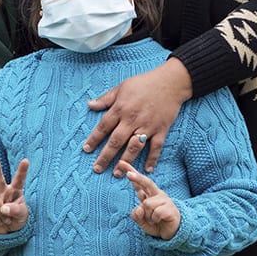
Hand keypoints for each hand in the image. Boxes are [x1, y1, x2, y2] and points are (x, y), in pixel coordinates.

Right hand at [0, 158, 29, 233]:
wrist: (4, 230)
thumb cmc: (16, 218)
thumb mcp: (22, 215)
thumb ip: (16, 210)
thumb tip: (3, 208)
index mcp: (15, 190)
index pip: (19, 179)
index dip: (22, 170)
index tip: (26, 160)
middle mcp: (2, 191)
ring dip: (2, 216)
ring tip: (5, 219)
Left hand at [81, 58, 192, 174]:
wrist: (170, 82)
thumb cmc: (144, 83)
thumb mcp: (122, 87)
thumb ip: (105, 99)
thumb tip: (89, 104)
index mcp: (121, 108)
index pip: (103, 127)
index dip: (94, 139)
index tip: (86, 150)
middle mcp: (132, 119)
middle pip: (116, 141)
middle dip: (105, 156)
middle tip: (97, 169)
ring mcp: (147, 126)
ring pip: (134, 147)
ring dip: (125, 161)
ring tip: (117, 173)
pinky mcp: (161, 130)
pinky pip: (156, 147)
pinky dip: (152, 159)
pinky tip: (147, 170)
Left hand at [123, 162, 180, 239]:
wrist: (173, 232)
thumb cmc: (156, 223)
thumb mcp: (142, 221)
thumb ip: (137, 215)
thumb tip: (139, 209)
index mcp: (149, 195)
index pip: (139, 182)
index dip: (131, 172)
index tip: (121, 163)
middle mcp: (156, 195)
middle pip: (146, 182)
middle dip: (137, 177)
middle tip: (129, 174)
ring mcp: (164, 200)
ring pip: (147, 204)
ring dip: (147, 215)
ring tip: (153, 220)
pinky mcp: (170, 208)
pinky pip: (156, 213)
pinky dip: (154, 219)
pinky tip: (159, 220)